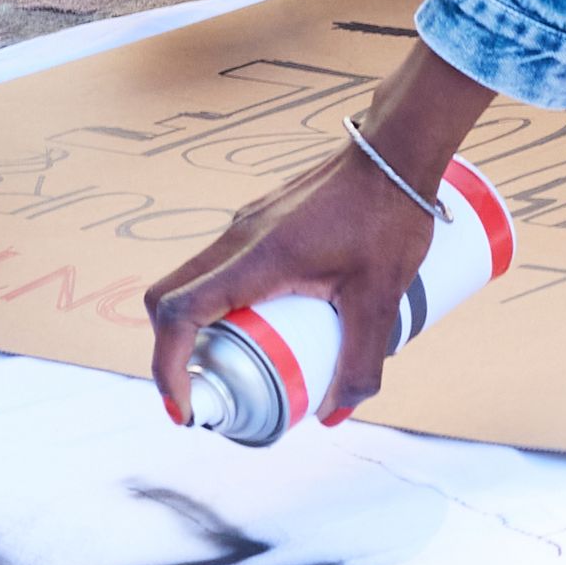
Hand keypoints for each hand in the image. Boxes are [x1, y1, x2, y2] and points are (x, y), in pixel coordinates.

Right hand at [143, 124, 438, 425]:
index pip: (180, 312)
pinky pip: (220, 269)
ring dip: (199, 327)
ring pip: (193, 282)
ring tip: (241, 362)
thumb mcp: (379, 299)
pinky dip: (223, 303)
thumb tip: (335, 413)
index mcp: (256, 259)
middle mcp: (237, 240)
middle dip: (174, 352)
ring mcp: (244, 227)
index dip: (169, 365)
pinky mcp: (259, 223)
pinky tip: (268, 321)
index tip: (187, 406)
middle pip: (169, 299)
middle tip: (206, 390)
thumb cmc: (387, 215)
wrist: (396, 151)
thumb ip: (360, 359)